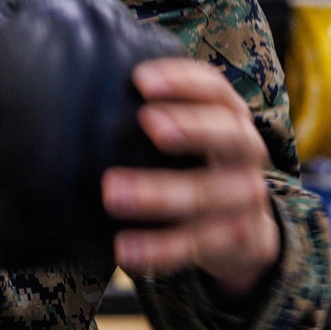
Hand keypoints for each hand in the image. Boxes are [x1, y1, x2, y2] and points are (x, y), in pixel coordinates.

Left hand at [101, 56, 280, 297]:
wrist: (245, 226)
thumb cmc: (198, 159)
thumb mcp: (190, 127)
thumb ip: (156, 106)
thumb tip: (85, 79)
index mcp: (229, 114)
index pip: (214, 88)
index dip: (182, 81)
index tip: (141, 80)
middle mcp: (245, 150)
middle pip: (227, 135)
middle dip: (190, 127)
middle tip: (150, 123)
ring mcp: (244, 196)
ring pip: (206, 195)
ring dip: (159, 193)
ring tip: (112, 193)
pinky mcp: (235, 239)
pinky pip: (197, 245)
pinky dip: (161, 249)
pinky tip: (126, 250)